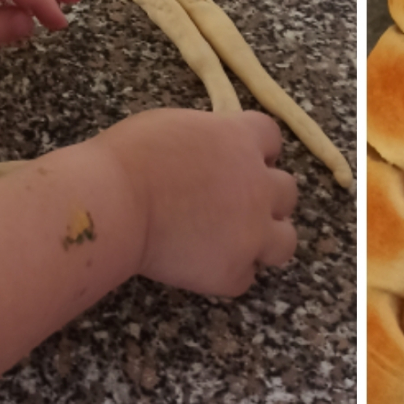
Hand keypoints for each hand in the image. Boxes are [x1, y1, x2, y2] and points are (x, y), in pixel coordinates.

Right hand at [93, 108, 298, 296]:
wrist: (116, 202)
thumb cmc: (130, 157)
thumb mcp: (174, 125)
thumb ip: (205, 139)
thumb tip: (205, 152)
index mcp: (240, 140)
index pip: (271, 138)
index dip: (257, 151)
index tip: (242, 160)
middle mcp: (258, 184)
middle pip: (286, 191)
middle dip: (265, 197)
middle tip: (235, 206)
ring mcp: (252, 231)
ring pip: (284, 241)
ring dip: (263, 240)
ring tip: (233, 243)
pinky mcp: (233, 270)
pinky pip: (245, 277)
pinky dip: (228, 273)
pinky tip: (203, 268)